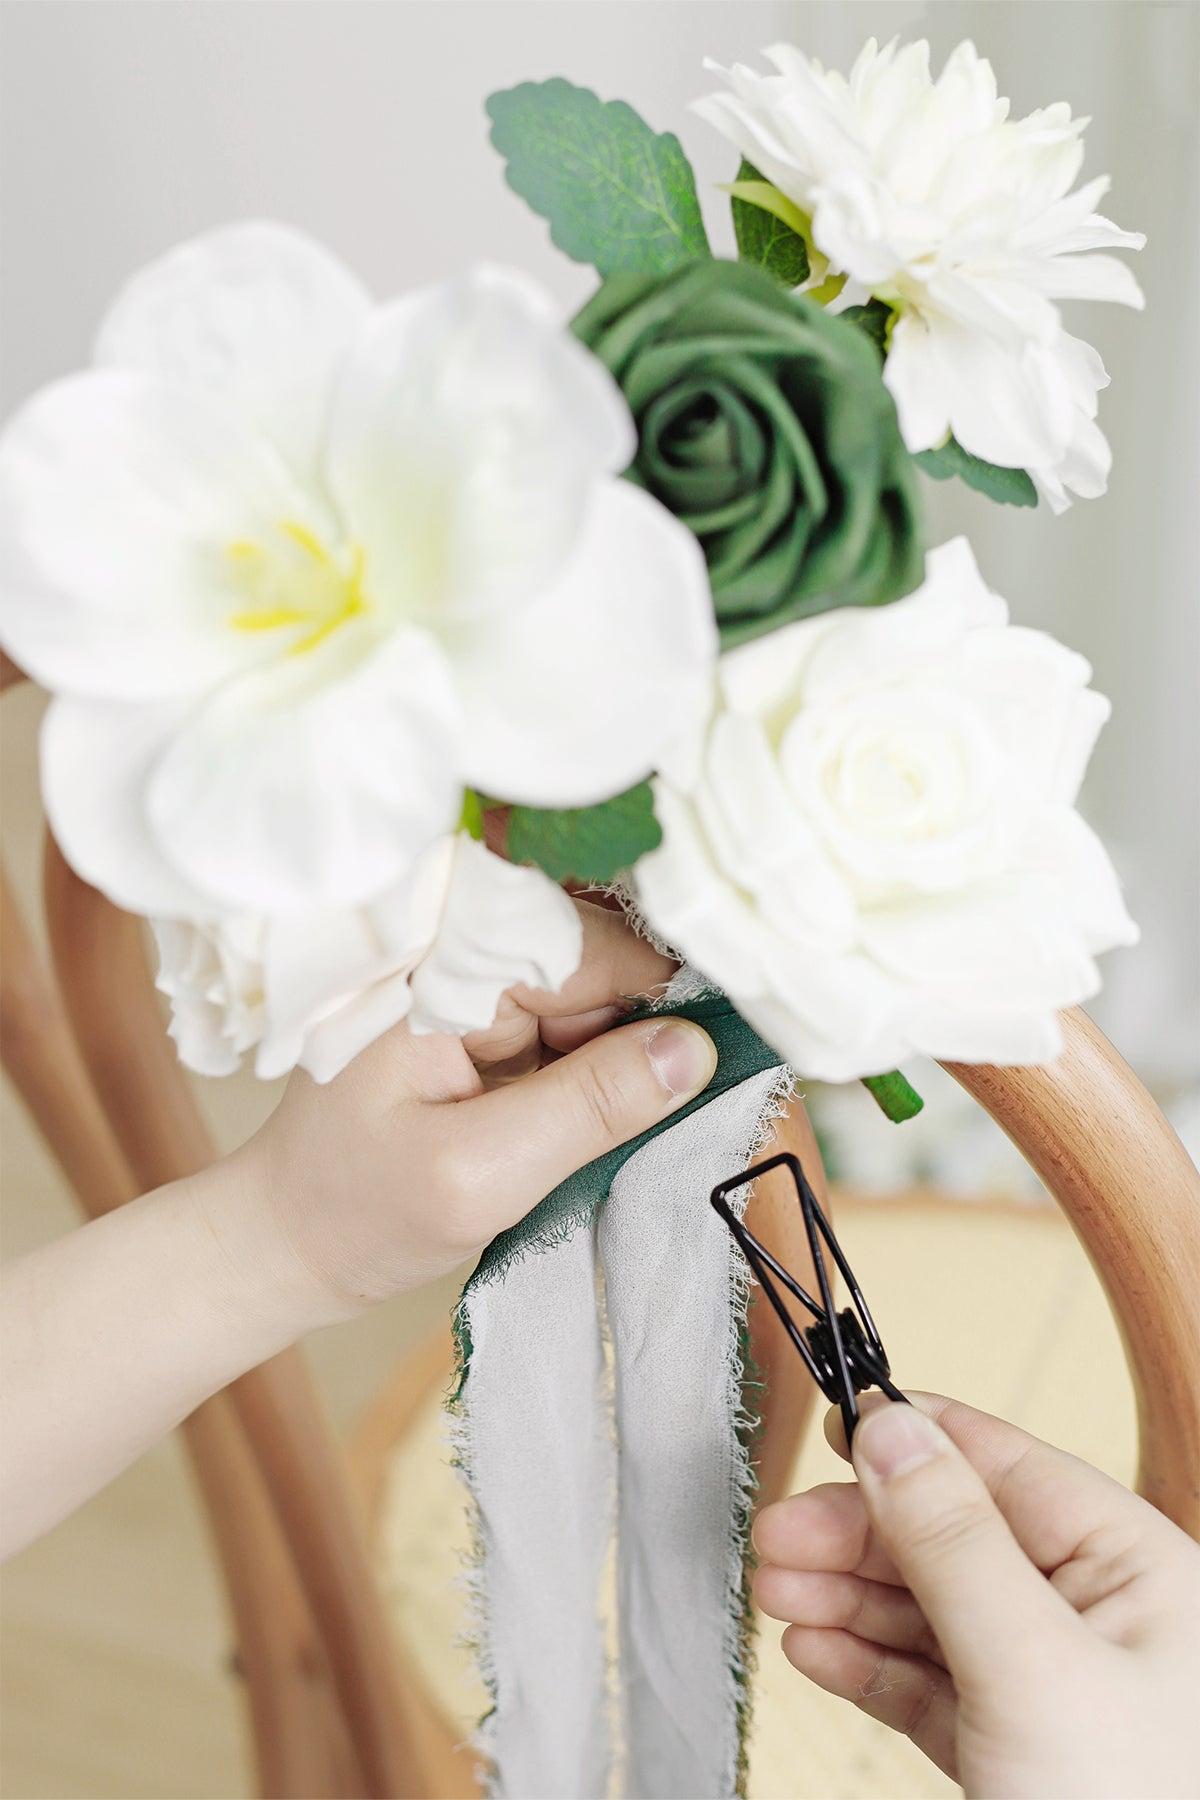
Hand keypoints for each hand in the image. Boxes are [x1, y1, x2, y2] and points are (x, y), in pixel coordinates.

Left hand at [225, 897, 716, 1322]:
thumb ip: (587, 1108)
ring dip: (632, 1059)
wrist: (287, 1245)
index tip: (738, 1047)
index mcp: (438, 960)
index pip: (588, 945)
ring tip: (640, 1125)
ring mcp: (475, 986)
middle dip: (651, 1032)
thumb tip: (699, 1049)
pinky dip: (607, 1073)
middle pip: (603, 965)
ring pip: (600, 999)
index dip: (668, 994)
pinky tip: (620, 1118)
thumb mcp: (478, 1174)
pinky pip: (577, 1028)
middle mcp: (459, 952)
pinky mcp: (489, 1024)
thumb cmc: (357, 1211)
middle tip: (697, 1105)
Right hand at [754, 1393, 1199, 1799]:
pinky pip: (929, 1685)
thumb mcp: (1034, 1667)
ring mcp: (1054, 1688)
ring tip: (772, 1594)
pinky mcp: (1016, 1751)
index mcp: (1135, 1571)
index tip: (833, 1423)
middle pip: (953, 1540)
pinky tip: (812, 1650)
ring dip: (845, 1598)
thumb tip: (892, 1428)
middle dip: (857, 1536)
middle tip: (772, 1539)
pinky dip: (866, 1665)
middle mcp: (1098, 1618)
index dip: (915, 1440)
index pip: (1007, 1467)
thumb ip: (955, 1542)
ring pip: (930, 1612)